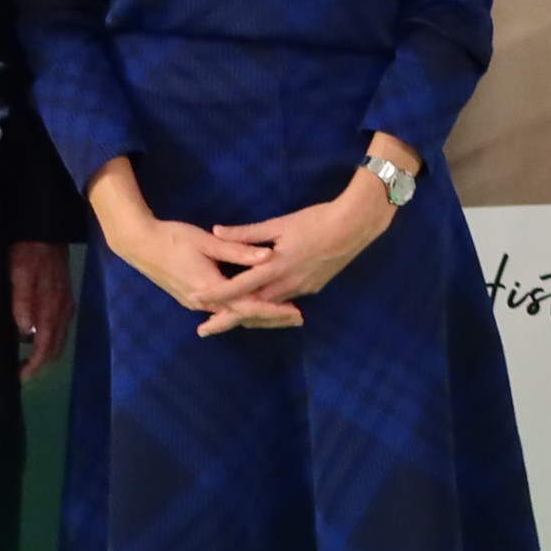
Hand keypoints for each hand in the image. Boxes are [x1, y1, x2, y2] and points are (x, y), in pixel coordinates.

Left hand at [9, 240, 73, 381]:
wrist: (45, 229)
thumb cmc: (27, 251)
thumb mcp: (19, 273)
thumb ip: (22, 301)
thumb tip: (26, 333)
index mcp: (51, 308)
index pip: (45, 347)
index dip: (33, 366)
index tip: (18, 378)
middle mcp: (62, 312)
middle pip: (54, 349)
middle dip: (38, 367)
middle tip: (19, 377)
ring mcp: (66, 306)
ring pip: (58, 341)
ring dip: (44, 356)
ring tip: (26, 364)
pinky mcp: (65, 299)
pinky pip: (59, 329)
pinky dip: (49, 342)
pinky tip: (35, 341)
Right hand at [111, 213, 302, 335]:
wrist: (138, 244)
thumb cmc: (172, 238)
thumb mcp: (207, 241)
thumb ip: (238, 250)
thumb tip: (268, 255)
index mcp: (210, 289)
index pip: (249, 306)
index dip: (274, 310)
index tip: (296, 312)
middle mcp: (204, 302)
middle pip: (244, 316)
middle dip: (271, 318)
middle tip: (298, 319)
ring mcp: (196, 302)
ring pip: (233, 314)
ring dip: (258, 316)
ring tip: (283, 316)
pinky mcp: (191, 298)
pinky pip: (222, 310)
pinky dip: (241, 312)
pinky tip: (254, 310)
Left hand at [206, 140, 419, 317]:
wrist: (354, 227)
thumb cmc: (316, 221)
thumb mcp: (280, 224)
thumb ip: (247, 233)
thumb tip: (217, 231)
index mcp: (275, 267)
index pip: (239, 286)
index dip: (216, 295)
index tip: (195, 300)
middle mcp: (287, 285)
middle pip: (251, 308)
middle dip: (227, 319)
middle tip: (204, 329)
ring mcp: (301, 289)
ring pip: (268, 308)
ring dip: (247, 315)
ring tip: (226, 320)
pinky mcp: (312, 288)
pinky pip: (283, 302)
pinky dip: (267, 307)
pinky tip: (259, 305)